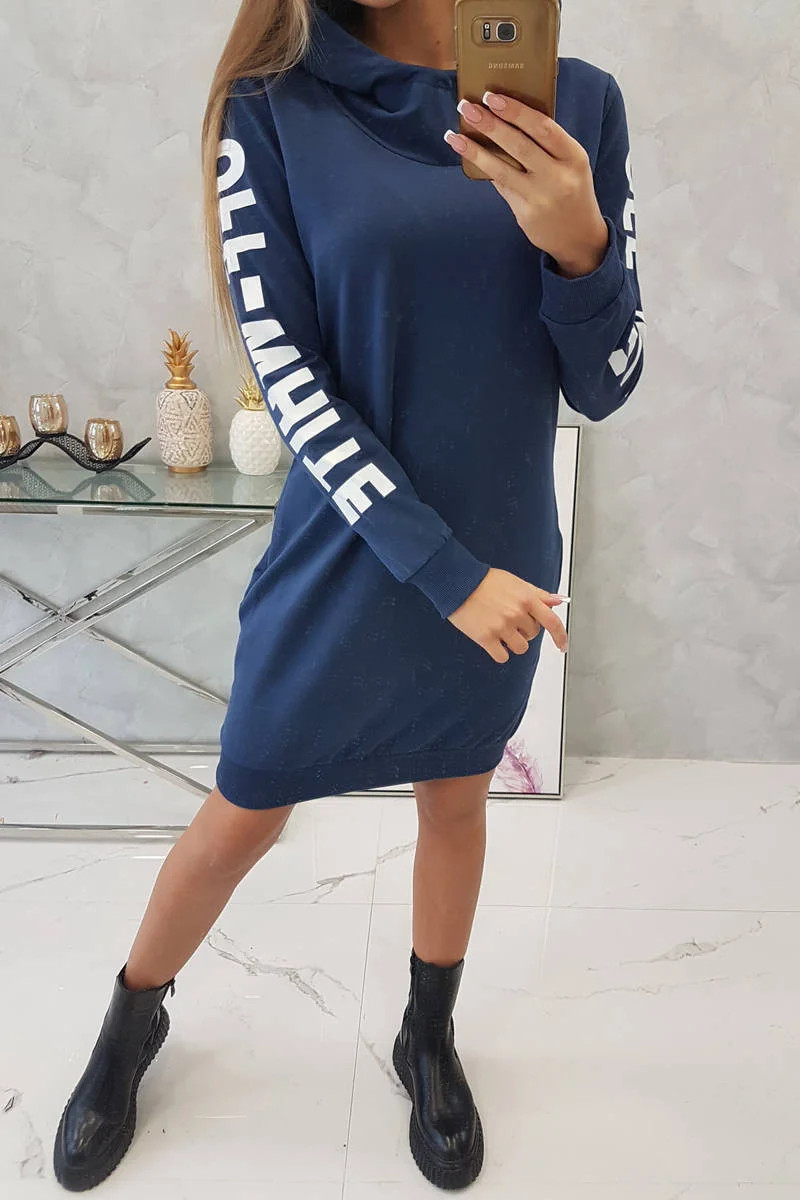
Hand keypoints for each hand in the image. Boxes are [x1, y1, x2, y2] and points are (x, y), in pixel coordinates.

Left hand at [445, 92, 608, 277]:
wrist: (579, 236)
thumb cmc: (572, 191)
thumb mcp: (570, 164)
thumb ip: (546, 145)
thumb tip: (506, 120)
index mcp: (573, 156)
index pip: (542, 127)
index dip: (516, 111)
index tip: (492, 97)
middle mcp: (558, 177)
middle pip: (519, 145)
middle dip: (490, 124)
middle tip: (467, 107)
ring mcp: (540, 197)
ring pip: (502, 169)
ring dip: (475, 150)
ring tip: (454, 135)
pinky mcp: (525, 214)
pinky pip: (501, 186)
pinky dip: (485, 170)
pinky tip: (469, 157)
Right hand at [448, 567, 567, 662]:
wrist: (458, 583)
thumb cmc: (485, 581)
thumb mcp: (516, 582)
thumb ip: (538, 594)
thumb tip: (557, 601)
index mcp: (526, 599)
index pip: (552, 622)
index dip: (560, 636)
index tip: (562, 646)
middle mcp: (516, 614)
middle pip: (533, 635)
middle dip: (525, 630)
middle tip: (510, 620)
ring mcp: (501, 627)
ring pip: (520, 648)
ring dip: (513, 643)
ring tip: (501, 630)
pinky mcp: (486, 638)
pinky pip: (503, 657)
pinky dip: (500, 652)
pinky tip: (493, 641)